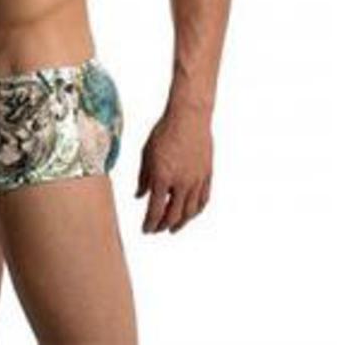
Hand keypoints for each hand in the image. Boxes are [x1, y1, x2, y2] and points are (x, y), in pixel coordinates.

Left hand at [135, 109, 212, 233]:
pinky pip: (203, 200)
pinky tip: (191, 213)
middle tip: (157, 230)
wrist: (188, 117)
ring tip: (174, 227)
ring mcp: (196, 180)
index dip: (150, 224)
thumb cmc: (164, 131)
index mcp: (162, 178)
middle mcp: (181, 183)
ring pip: (190, 211)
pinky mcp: (207, 175)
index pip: (155, 210)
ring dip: (181, 223)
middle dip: (163, 225)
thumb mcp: (147, 153)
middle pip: (173, 215)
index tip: (145, 230)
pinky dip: (196, 210)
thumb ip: (143, 178)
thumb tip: (139, 196)